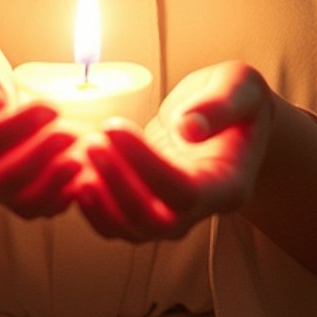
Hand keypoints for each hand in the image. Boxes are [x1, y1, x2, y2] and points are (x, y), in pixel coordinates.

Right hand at [0, 20, 82, 219]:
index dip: (9, 136)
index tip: (50, 107)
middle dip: (37, 164)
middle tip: (74, 133)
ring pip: (18, 204)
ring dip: (55, 184)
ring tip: (86, 152)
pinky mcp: (10, 179)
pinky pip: (36, 201)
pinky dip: (63, 192)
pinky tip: (88, 167)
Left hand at [72, 60, 275, 241]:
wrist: (232, 122)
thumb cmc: (239, 101)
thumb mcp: (242, 86)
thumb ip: (222, 104)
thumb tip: (189, 127)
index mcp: (229, 185)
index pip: (185, 192)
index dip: (145, 164)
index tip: (114, 126)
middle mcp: (201, 212)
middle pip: (152, 220)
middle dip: (115, 183)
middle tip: (90, 140)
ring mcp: (172, 217)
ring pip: (128, 229)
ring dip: (98, 197)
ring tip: (78, 153)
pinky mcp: (148, 210)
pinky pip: (115, 223)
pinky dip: (91, 204)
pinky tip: (75, 169)